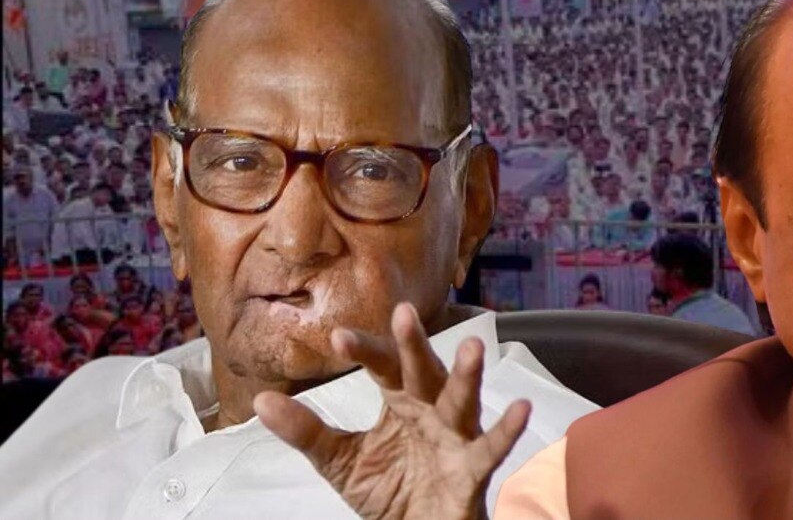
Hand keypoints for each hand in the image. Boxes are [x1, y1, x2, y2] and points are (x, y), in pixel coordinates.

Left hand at [254, 303, 530, 519]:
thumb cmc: (391, 490)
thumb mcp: (341, 461)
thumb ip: (307, 432)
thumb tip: (260, 400)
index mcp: (402, 403)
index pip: (383, 368)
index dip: (365, 351)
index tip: (336, 339)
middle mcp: (432, 411)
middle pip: (424, 372)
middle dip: (415, 346)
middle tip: (404, 313)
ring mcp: (455, 438)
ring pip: (462, 402)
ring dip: (468, 375)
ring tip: (473, 346)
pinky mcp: (472, 471)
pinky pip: (491, 449)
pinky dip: (507, 431)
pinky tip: (521, 410)